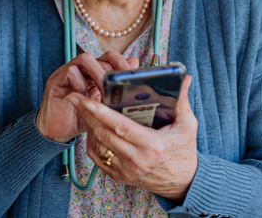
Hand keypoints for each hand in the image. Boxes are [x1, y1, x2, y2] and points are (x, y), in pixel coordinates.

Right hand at [36, 51, 137, 142]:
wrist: (55, 132)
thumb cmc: (80, 118)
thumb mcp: (102, 105)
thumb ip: (115, 90)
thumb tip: (132, 72)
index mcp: (91, 73)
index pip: (108, 57)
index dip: (121, 63)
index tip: (131, 76)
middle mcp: (79, 70)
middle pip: (99, 56)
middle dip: (112, 69)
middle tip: (119, 84)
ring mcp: (66, 73)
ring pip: (85, 59)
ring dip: (98, 73)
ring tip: (105, 90)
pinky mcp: (56, 81)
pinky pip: (70, 72)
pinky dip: (81, 83)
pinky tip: (85, 97)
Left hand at [67, 75, 197, 198]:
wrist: (184, 184)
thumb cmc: (184, 152)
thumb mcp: (187, 126)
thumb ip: (182, 101)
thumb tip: (184, 78)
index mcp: (153, 145)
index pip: (121, 126)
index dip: (102, 113)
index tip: (87, 99)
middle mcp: (137, 160)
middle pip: (104, 133)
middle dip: (87, 114)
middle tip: (74, 96)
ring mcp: (126, 170)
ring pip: (98, 144)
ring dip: (88, 125)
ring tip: (81, 108)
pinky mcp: (119, 176)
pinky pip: (98, 157)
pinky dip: (92, 141)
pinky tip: (91, 127)